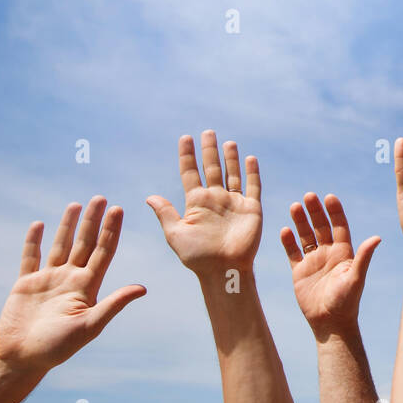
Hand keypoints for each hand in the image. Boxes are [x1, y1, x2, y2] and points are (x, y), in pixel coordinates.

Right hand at [0, 197, 145, 373]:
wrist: (23, 360)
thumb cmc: (58, 348)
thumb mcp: (89, 326)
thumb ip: (113, 304)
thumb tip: (143, 288)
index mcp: (87, 287)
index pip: (103, 252)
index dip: (111, 230)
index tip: (119, 209)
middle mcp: (70, 279)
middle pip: (84, 243)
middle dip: (93, 221)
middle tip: (100, 198)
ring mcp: (48, 280)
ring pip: (60, 245)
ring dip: (67, 225)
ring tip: (76, 204)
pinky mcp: (25, 284)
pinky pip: (30, 257)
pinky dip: (34, 241)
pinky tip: (39, 224)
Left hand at [148, 131, 262, 276]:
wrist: (224, 270)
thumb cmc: (198, 257)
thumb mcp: (175, 234)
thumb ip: (165, 213)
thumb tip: (149, 197)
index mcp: (196, 203)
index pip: (190, 172)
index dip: (187, 155)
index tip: (185, 138)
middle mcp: (215, 199)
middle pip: (211, 168)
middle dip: (209, 150)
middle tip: (207, 132)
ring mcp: (233, 202)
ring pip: (231, 174)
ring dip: (229, 158)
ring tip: (227, 142)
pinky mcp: (251, 208)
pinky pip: (252, 186)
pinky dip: (251, 172)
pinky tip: (249, 159)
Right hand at [281, 192, 380, 335]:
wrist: (330, 323)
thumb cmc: (347, 302)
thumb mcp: (356, 277)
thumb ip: (363, 257)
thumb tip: (377, 238)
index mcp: (344, 252)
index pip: (339, 226)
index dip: (335, 212)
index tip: (329, 197)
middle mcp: (328, 253)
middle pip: (321, 227)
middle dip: (315, 211)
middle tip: (308, 196)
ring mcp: (313, 261)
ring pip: (305, 236)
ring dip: (300, 221)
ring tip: (294, 206)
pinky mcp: (300, 271)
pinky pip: (293, 252)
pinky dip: (288, 242)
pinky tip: (284, 230)